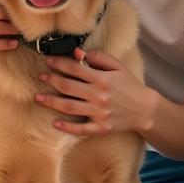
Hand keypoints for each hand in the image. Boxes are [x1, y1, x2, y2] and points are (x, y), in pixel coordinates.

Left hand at [35, 48, 157, 135]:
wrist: (145, 110)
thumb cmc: (130, 85)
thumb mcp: (118, 67)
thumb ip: (100, 58)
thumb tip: (79, 53)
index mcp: (102, 79)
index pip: (75, 69)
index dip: (59, 63)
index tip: (48, 60)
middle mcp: (99, 96)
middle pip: (68, 87)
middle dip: (52, 80)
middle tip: (41, 77)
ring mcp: (99, 113)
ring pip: (69, 107)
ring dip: (51, 102)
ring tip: (38, 98)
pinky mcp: (101, 128)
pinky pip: (81, 129)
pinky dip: (67, 127)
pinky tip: (55, 123)